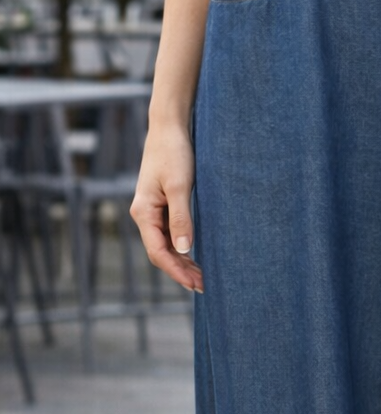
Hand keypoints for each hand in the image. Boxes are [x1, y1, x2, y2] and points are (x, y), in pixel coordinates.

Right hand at [130, 124, 203, 293]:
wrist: (170, 128)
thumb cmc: (174, 153)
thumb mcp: (180, 186)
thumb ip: (181, 218)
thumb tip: (183, 249)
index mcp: (144, 212)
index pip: (157, 252)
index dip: (176, 271)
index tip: (195, 284)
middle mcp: (144, 215)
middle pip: (161, 253)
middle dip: (181, 271)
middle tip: (204, 286)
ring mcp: (153, 212)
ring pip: (166, 246)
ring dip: (183, 262)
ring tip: (203, 277)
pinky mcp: (162, 206)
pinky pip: (171, 234)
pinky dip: (183, 248)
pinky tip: (196, 257)